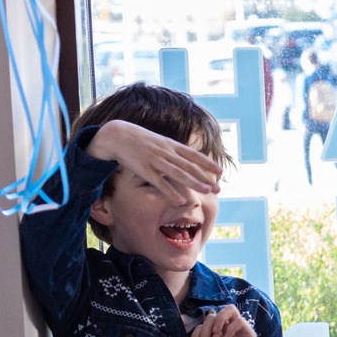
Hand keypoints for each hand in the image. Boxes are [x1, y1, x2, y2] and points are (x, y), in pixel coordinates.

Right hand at [87, 118, 221, 206]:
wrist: (116, 135)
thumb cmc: (139, 140)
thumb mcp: (159, 142)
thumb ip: (172, 150)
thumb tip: (186, 158)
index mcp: (171, 145)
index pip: (193, 155)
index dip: (208, 164)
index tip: (220, 172)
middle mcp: (166, 152)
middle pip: (190, 166)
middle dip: (205, 178)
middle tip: (219, 189)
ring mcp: (156, 160)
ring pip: (178, 173)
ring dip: (194, 183)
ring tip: (207, 193)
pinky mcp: (144, 169)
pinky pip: (160, 183)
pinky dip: (171, 192)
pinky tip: (180, 201)